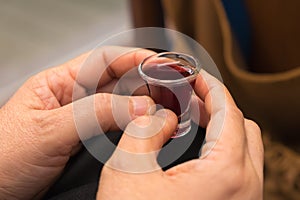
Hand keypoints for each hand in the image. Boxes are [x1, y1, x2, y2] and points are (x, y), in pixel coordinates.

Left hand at [0, 46, 154, 198]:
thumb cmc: (2, 160)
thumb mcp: (49, 131)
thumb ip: (94, 115)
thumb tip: (138, 107)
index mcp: (58, 84)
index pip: (103, 60)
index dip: (132, 58)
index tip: (158, 64)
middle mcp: (73, 100)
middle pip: (117, 82)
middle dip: (145, 83)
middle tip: (169, 92)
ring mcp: (82, 122)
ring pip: (121, 106)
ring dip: (143, 107)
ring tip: (165, 110)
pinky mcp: (87, 143)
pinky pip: (117, 129)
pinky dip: (135, 128)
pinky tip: (147, 129)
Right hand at [97, 70, 263, 199]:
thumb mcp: (127, 172)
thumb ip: (142, 131)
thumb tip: (156, 114)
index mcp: (227, 175)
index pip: (229, 111)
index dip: (210, 87)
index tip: (195, 76)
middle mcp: (247, 189)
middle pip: (243, 127)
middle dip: (217, 106)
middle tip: (190, 96)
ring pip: (243, 149)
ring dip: (220, 127)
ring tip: (190, 119)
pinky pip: (237, 169)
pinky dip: (220, 150)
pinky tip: (194, 149)